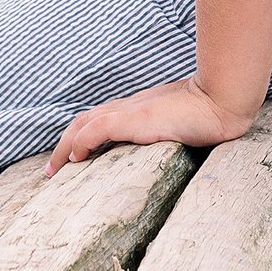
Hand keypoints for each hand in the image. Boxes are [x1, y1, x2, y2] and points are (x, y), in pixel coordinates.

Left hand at [44, 76, 257, 175]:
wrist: (220, 99)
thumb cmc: (203, 111)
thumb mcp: (175, 122)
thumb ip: (160, 129)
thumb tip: (153, 143)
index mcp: (136, 109)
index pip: (97, 118)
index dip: (78, 136)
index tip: (69, 158)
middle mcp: (128, 107)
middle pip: (84, 120)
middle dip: (63, 144)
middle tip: (51, 171)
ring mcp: (132, 112)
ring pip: (85, 123)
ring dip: (66, 145)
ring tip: (57, 170)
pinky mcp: (137, 118)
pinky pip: (100, 127)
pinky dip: (83, 140)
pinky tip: (77, 157)